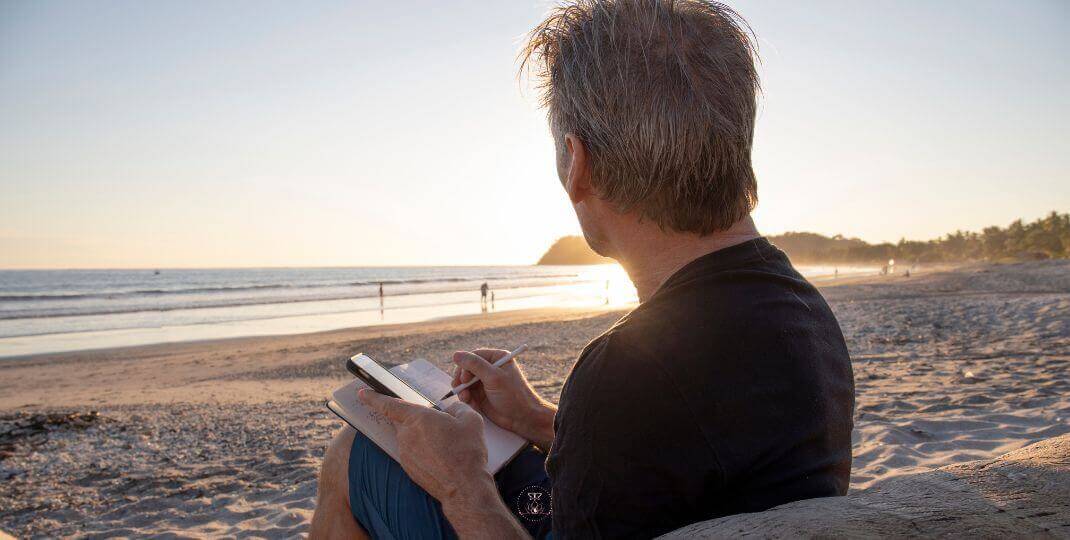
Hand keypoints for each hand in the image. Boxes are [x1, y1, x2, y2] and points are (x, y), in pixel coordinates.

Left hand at [357, 388, 492, 504]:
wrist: (463, 487)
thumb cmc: (467, 451)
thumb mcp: (470, 420)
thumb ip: (458, 408)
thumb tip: (452, 408)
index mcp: (417, 418)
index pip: (389, 405)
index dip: (374, 397)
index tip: (362, 393)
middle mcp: (406, 435)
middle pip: (402, 421)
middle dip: (414, 420)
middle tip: (435, 425)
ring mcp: (405, 453)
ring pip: (409, 438)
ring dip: (422, 437)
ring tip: (446, 445)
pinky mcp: (409, 468)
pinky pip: (413, 453)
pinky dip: (423, 452)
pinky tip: (441, 457)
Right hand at [452, 349, 556, 448]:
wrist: (523, 418)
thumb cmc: (513, 395)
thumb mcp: (494, 377)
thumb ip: (474, 365)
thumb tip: (455, 354)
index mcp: (496, 358)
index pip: (473, 356)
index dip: (465, 366)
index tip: (464, 379)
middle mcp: (490, 368)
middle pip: (466, 369)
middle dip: (461, 380)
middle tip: (460, 389)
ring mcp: (485, 382)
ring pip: (464, 382)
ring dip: (462, 391)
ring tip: (466, 399)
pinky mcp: (481, 395)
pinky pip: (467, 393)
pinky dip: (466, 399)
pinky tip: (472, 405)